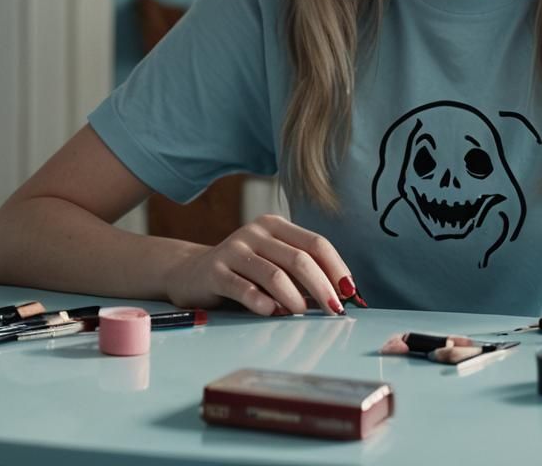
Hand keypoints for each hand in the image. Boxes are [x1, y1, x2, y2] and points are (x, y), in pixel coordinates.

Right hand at [163, 213, 356, 316]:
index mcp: (276, 226)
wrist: (191, 273)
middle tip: (334, 310)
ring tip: (302, 314)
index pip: (316, 243)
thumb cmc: (244, 272)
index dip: (336, 267)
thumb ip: (300, 273)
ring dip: (295, 298)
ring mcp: (235, 249)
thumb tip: (340, 295)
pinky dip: (262, 302)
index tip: (350, 292)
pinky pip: (243, 288)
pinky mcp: (215, 271)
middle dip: (322, 287)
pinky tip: (272, 312)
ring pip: (275, 274)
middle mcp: (257, 232)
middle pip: (300, 258)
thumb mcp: (272, 263)